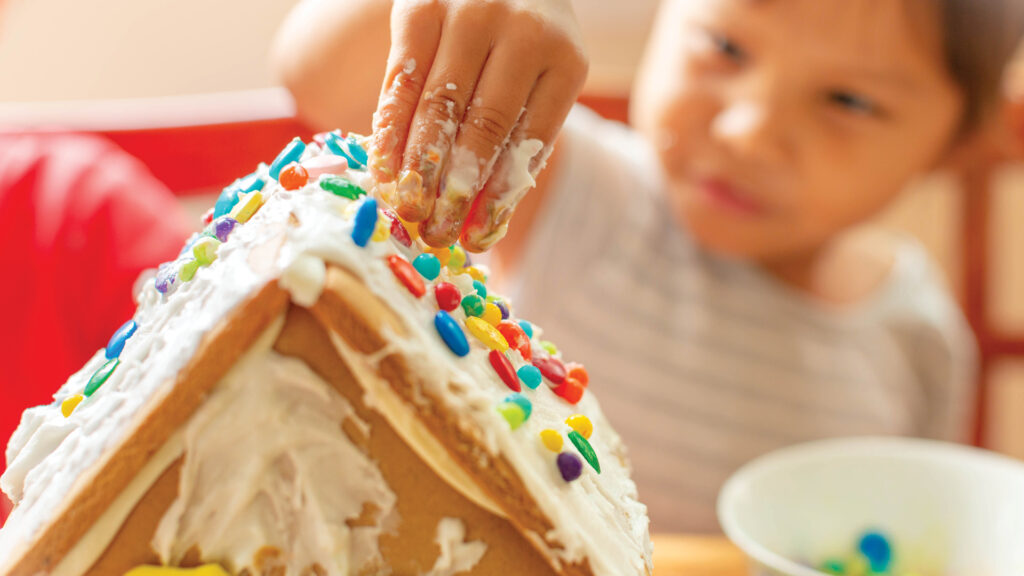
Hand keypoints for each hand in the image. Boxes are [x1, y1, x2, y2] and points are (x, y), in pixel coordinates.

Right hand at [368, 0, 586, 250]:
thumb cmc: (519, 42)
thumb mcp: (538, 81)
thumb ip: (516, 139)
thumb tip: (480, 224)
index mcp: (565, 59)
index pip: (530, 140)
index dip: (500, 196)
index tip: (475, 237)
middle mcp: (523, 30)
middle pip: (483, 126)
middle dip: (455, 189)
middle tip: (434, 233)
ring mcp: (470, 12)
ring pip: (437, 106)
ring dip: (419, 168)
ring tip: (408, 211)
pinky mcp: (419, 5)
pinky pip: (399, 81)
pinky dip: (390, 131)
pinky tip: (384, 169)